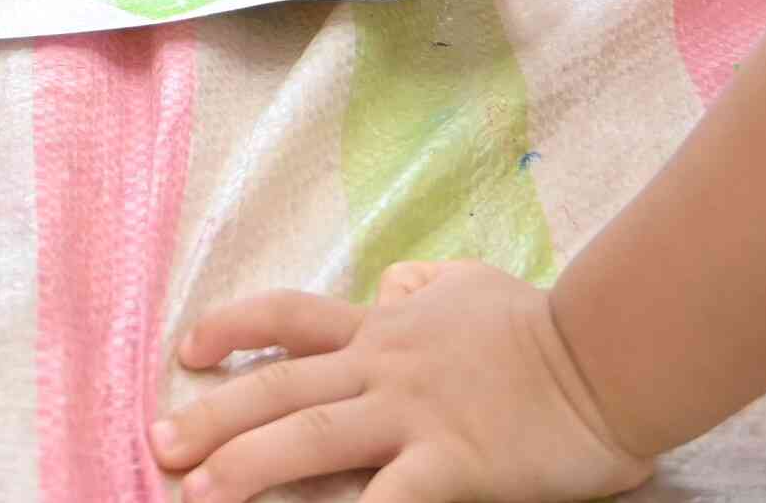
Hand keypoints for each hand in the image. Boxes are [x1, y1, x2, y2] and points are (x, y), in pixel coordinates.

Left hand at [151, 262, 652, 502]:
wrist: (607, 352)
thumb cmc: (541, 324)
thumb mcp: (469, 284)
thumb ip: (424, 286)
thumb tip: (395, 283)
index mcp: (384, 327)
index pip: (288, 317)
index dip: (231, 330)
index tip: (185, 348)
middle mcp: (383, 367)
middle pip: (278, 387)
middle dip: (212, 417)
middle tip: (158, 445)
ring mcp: (413, 415)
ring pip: (309, 436)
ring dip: (247, 466)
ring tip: (197, 495)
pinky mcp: (451, 462)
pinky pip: (386, 499)